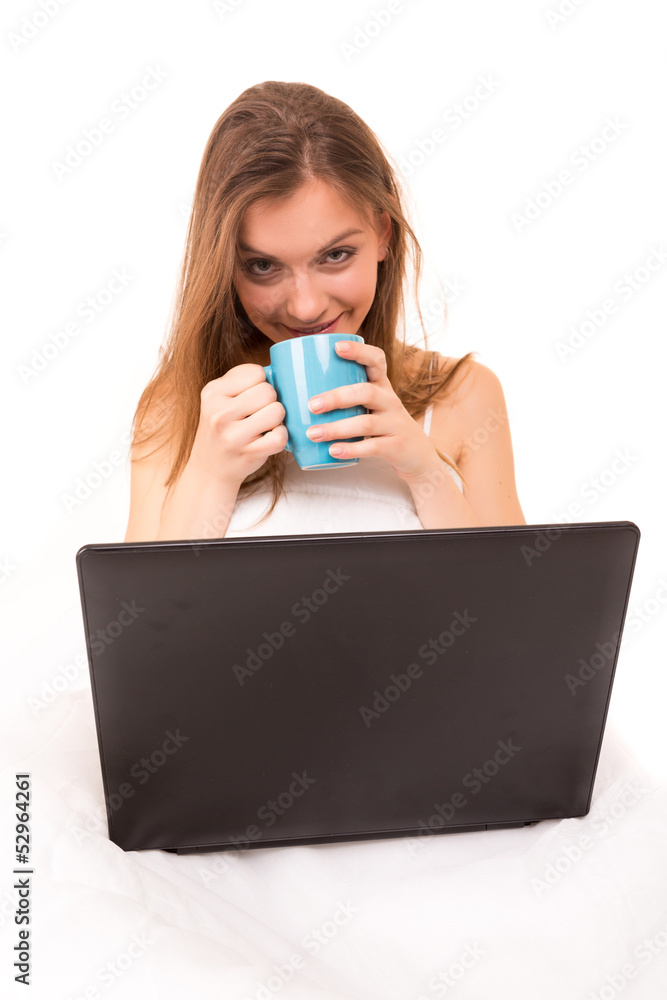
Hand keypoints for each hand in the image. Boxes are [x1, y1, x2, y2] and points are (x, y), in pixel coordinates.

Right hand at [189, 364, 287, 486]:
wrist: (209, 468)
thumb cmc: (222, 428)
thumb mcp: (218, 400)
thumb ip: (242, 382)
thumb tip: (279, 372)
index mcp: (212, 392)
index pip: (256, 372)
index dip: (261, 383)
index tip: (252, 396)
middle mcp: (219, 413)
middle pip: (268, 391)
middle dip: (270, 400)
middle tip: (259, 412)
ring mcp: (233, 435)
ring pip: (277, 411)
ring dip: (277, 418)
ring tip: (264, 425)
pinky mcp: (249, 453)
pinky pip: (280, 436)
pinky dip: (281, 436)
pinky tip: (269, 437)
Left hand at [305, 340, 439, 479]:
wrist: (417, 455)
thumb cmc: (382, 426)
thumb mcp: (371, 407)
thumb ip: (344, 399)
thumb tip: (293, 392)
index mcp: (382, 386)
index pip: (376, 360)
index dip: (358, 351)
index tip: (336, 347)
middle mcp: (390, 401)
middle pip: (365, 392)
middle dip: (336, 397)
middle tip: (311, 405)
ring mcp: (395, 424)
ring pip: (366, 423)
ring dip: (337, 428)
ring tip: (313, 433)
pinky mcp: (396, 446)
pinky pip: (373, 447)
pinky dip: (351, 449)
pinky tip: (332, 451)